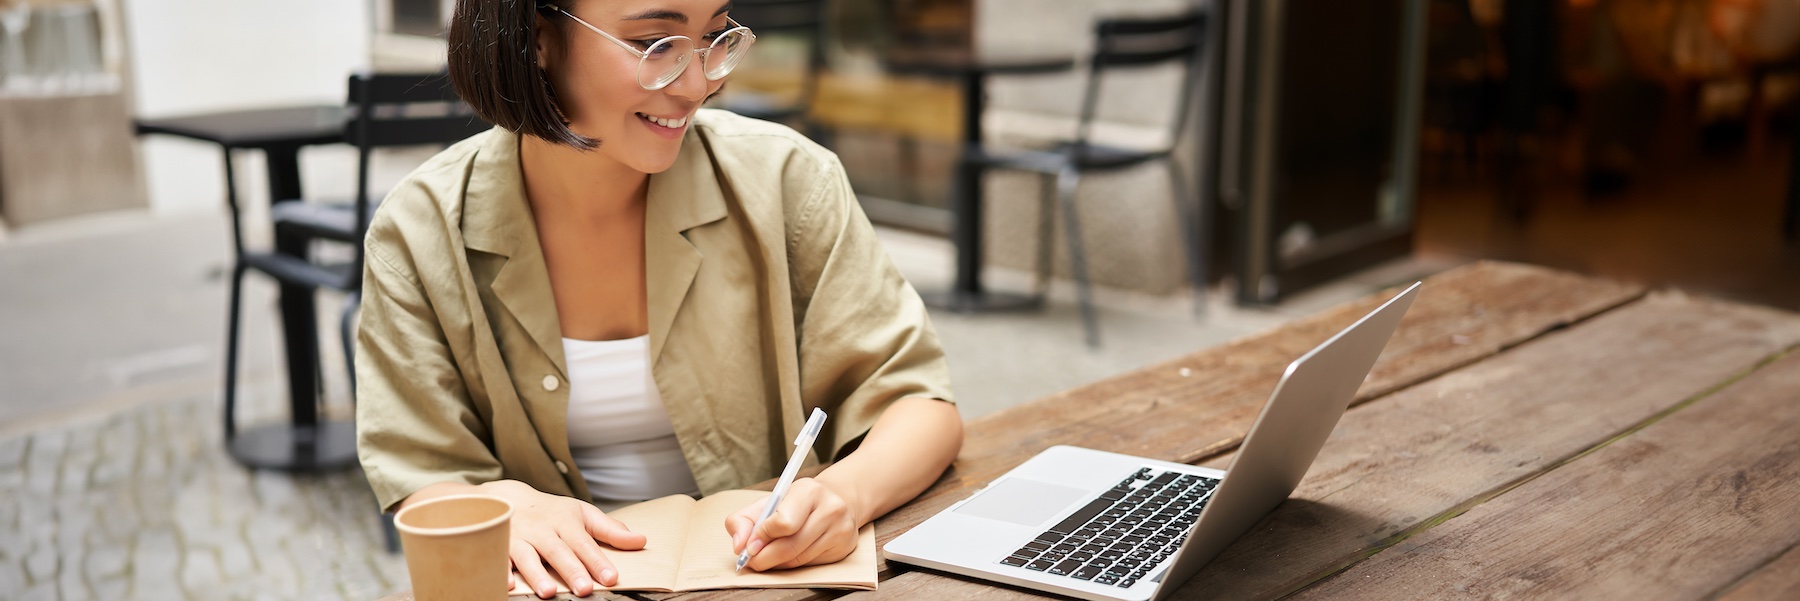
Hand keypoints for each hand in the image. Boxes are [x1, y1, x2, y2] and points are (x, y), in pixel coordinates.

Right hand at [474, 480, 645, 598]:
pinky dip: (500, 571)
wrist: (507, 497)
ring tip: (548, 593)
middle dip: (571, 570)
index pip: (584, 543)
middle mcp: (542, 530)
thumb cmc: (553, 512)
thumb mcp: (583, 514)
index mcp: (565, 522)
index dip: (597, 561)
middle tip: (584, 590)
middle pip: (558, 551)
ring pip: (527, 557)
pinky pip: (496, 559)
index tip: (611, 578)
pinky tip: (507, 585)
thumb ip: (610, 530)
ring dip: (536, 574)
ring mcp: (518, 538)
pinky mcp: (498, 546)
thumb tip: (641, 541)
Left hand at [724, 478, 862, 571]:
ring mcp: (841, 528)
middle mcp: (830, 508)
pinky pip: (810, 564)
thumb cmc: (796, 503)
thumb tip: (739, 545)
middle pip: (790, 546)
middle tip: (752, 561)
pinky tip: (790, 555)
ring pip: (799, 559)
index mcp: (809, 490)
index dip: (761, 538)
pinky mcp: (845, 546)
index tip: (749, 546)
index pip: (783, 522)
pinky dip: (794, 565)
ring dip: (777, 563)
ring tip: (768, 557)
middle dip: (764, 558)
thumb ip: (744, 520)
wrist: (835, 500)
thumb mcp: (769, 502)